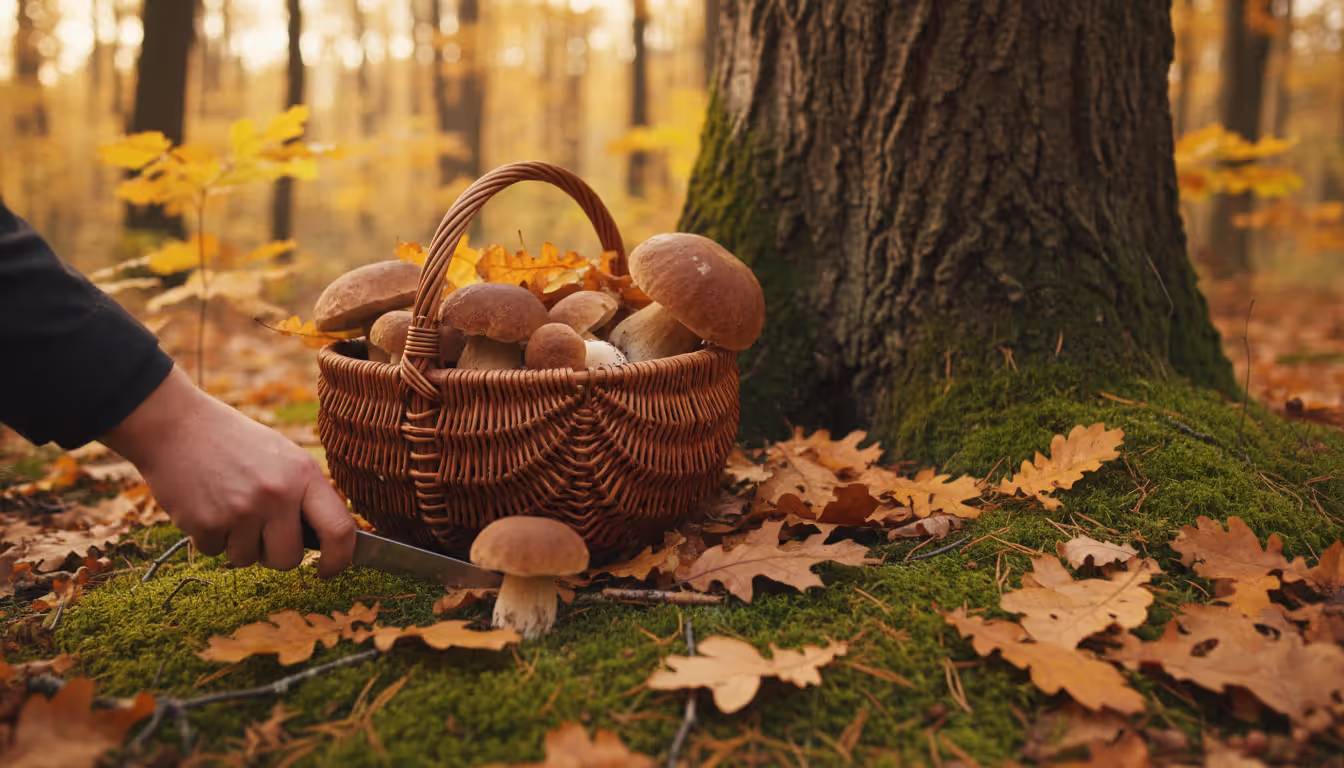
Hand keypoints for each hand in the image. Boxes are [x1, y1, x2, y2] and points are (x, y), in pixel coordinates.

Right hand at [100, 366, 354, 576]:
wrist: (177, 426)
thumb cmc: (235, 443)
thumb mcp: (283, 457)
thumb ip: (305, 494)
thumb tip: (327, 539)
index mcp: (303, 475)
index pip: (339, 530)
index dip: (340, 559)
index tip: (330, 569)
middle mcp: (277, 495)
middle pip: (289, 559)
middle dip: (275, 554)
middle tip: (260, 529)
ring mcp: (241, 511)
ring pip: (249, 559)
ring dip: (238, 543)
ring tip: (228, 505)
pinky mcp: (205, 523)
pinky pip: (215, 552)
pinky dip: (210, 537)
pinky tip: (205, 504)